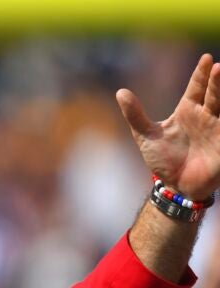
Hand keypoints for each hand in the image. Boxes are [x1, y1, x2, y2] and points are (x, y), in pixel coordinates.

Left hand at [117, 54, 219, 199]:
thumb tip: (120, 92)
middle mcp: (206, 117)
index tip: (205, 59)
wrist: (175, 186)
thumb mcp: (146, 136)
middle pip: (214, 94)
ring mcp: (218, 130)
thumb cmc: (163, 159)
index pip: (197, 87)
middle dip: (217, 82)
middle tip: (218, 67)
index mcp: (188, 111)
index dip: (201, 74)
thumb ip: (135, 115)